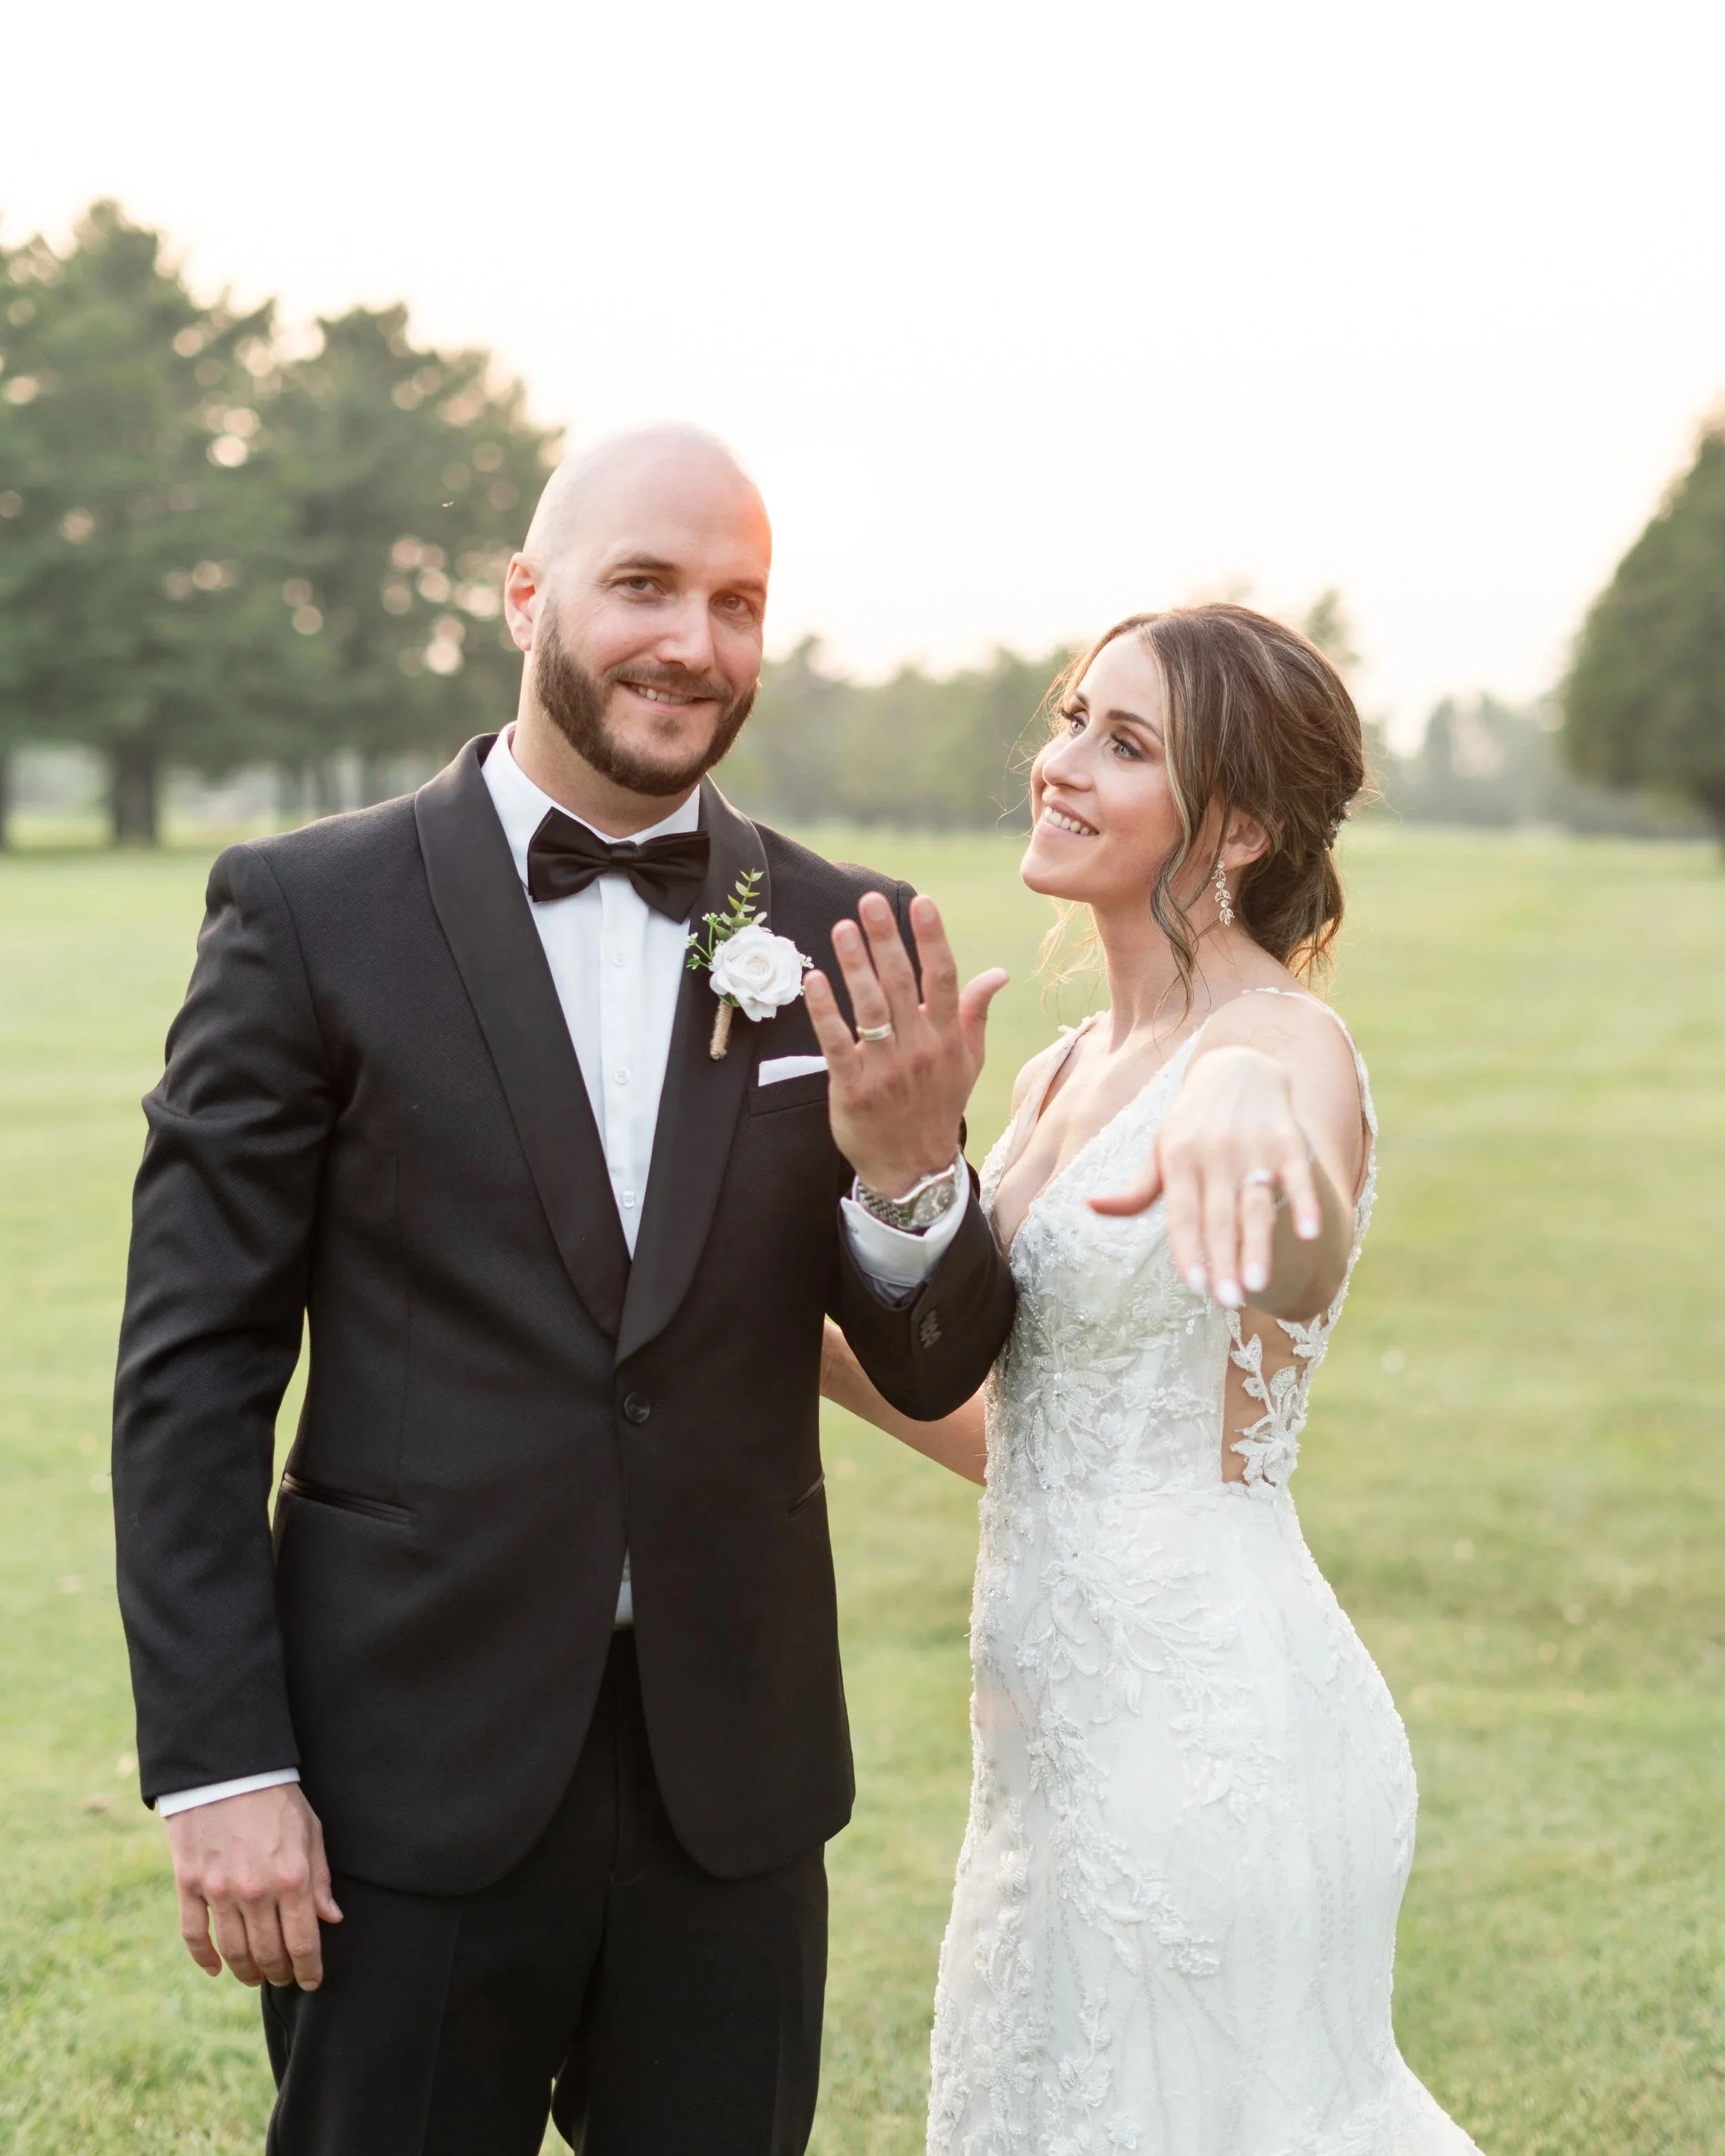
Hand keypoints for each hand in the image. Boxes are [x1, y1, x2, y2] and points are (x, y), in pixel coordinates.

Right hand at [165, 1782, 341, 1989]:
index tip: (312, 1981)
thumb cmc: (276, 1799)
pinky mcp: (189, 1884)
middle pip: (267, 1953)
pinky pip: (194, 1934)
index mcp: (291, 1877)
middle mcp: (255, 1891)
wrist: (227, 1770)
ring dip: (246, 1971)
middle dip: (279, 1973)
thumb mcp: (310, 1831)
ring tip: (255, 1976)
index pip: (302, 1942)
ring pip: (232, 1951)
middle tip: (285, 1978)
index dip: (309, 1969)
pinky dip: (203, 1958)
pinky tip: (215, 1968)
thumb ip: (320, 1878)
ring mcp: (218, 1890)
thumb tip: (331, 1918)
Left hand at [804, 891, 1007, 1197]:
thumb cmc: (939, 1106)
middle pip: (901, 984)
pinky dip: (825, 1012)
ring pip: (869, 1008)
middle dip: (885, 939)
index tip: (922, 904)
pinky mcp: (853, 1088)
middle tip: (869, 903)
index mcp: (947, 1038)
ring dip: (854, 966)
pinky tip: (815, 981)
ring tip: (842, 929)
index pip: (943, 979)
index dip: (932, 939)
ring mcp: (885, 1069)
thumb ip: (976, 1013)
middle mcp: (918, 1049)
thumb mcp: (968, 1061)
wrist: (914, 1167)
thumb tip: (998, 974)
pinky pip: (837, 1044)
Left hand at [1089, 1043, 1322, 1307]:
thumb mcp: (1161, 1149)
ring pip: (1255, 1203)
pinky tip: (1309, 1233)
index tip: (1194, 1285)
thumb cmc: (1192, 1122)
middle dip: (1223, 1260)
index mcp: (1179, 1157)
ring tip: (1258, 1285)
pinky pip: (1296, 1174)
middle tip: (1228, 1301)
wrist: (1238, 1067)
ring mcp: (1252, 1146)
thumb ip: (1137, 1188)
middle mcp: (1214, 1152)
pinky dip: (1304, 1202)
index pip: (1182, 1212)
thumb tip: (1090, 1206)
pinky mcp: (1287, 1139)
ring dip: (1258, 1244)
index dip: (1188, 1248)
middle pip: (1219, 1215)